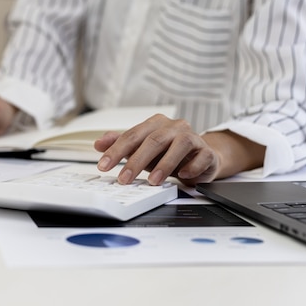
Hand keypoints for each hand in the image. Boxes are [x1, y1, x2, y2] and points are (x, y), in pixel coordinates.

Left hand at [94, 114, 220, 185]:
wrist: (201, 156)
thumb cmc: (168, 152)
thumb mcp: (141, 148)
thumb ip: (120, 144)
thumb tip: (98, 144)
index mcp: (155, 123)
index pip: (132, 135)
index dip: (116, 150)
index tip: (103, 165)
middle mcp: (174, 127)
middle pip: (153, 141)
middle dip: (136, 161)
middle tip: (124, 178)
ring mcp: (192, 137)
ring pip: (178, 146)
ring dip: (164, 165)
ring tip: (152, 181)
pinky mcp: (207, 152)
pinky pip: (201, 157)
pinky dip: (191, 167)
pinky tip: (182, 176)